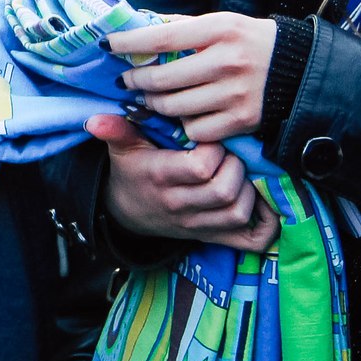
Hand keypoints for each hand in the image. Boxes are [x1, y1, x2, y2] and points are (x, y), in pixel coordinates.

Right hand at [88, 115, 279, 251]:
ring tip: (239, 173)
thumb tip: (95, 120)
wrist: (127, 213)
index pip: (201, 168)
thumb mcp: (123, 148)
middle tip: (230, 154)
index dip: (214, 149)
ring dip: (248, 190)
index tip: (210, 139)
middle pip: (225, 191)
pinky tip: (263, 203)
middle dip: (236, 167)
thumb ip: (116, 131)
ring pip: (239, 212)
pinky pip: (250, 240)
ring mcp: (198, 225)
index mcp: (161, 178)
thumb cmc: (132, 171)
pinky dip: (266, 224)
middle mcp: (181, 205)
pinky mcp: (213, 238)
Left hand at [108, 13, 278, 141]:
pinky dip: (184, 124)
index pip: (161, 37)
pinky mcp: (242, 120)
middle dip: (136, 82)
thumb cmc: (250, 42)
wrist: (298, 70)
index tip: (108, 45)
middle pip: (162, 79)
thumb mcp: (221, 23)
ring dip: (154, 105)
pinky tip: (182, 115)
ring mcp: (235, 93)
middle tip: (127, 82)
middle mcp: (227, 61)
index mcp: (219, 30)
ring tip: (149, 99)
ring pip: (174, 107)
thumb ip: (182, 26)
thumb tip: (138, 24)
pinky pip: (196, 129)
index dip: (129, 43)